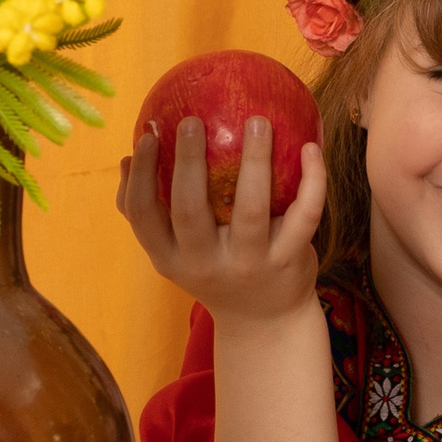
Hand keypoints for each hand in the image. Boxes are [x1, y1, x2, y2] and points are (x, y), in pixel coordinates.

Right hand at [117, 116, 326, 324]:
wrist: (264, 321)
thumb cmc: (214, 269)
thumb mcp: (174, 253)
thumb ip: (150, 212)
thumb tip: (128, 157)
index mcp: (170, 257)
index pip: (142, 215)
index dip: (140, 175)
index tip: (148, 136)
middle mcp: (205, 264)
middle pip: (190, 210)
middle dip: (189, 163)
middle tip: (193, 120)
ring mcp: (249, 263)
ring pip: (250, 209)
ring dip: (255, 161)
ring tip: (258, 121)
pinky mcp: (288, 260)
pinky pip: (304, 216)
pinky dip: (312, 181)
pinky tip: (310, 148)